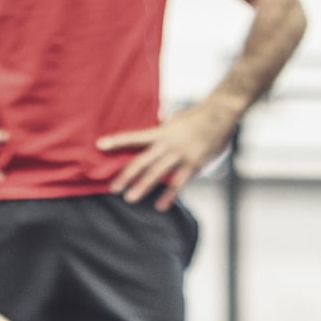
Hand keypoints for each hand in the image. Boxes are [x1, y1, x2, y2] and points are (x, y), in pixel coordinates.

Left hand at [97, 100, 237, 210]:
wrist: (221, 114)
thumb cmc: (199, 116)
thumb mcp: (177, 117)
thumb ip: (166, 121)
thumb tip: (158, 116)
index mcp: (161, 131)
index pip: (134, 136)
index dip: (117, 141)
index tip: (99, 145)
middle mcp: (168, 143)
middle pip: (142, 160)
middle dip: (126, 175)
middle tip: (113, 188)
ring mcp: (180, 154)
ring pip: (157, 173)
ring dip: (143, 186)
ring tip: (129, 198)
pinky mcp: (194, 164)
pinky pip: (179, 183)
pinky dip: (169, 195)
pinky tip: (160, 206)